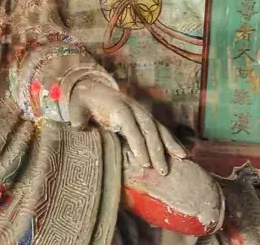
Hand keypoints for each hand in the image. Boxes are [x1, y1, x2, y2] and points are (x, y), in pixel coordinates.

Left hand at [68, 80, 186, 174]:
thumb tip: (80, 129)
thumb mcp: (77, 109)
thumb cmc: (83, 103)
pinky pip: (161, 129)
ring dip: (170, 144)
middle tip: (162, 170)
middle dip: (157, 150)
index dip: (138, 145)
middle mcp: (133, 108)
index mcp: (117, 107)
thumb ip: (79, 119)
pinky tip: (182, 153)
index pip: (130, 127)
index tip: (144, 163)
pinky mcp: (145, 117)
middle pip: (148, 129)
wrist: (92, 87)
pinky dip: (172, 140)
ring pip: (159, 128)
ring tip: (182, 160)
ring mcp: (141, 111)